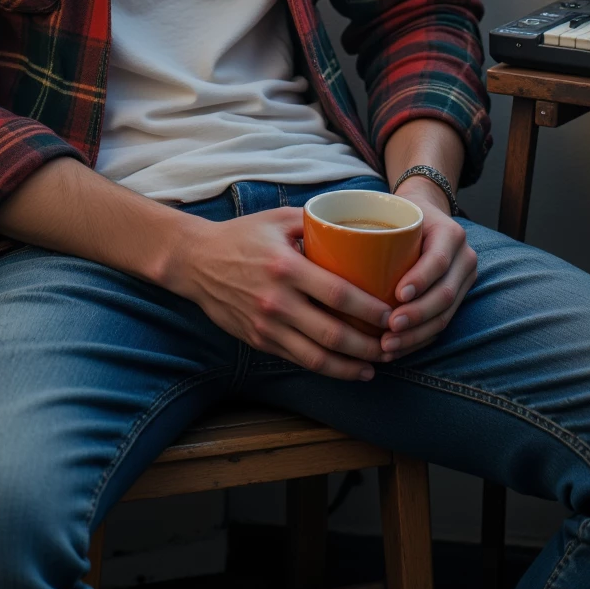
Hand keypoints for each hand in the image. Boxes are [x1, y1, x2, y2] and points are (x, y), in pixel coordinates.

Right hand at [169, 207, 392, 380]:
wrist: (196, 262)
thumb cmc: (242, 236)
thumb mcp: (279, 218)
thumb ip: (317, 223)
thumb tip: (356, 229)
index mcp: (286, 267)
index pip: (338, 295)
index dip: (370, 310)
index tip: (391, 314)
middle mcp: (277, 301)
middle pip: (333, 334)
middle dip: (369, 346)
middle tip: (393, 345)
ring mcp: (267, 326)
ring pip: (317, 357)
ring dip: (351, 366)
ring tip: (376, 366)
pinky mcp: (259, 340)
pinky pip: (299, 360)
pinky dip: (327, 369)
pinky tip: (347, 369)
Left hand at [378, 183, 476, 360]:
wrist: (427, 215)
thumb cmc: (400, 214)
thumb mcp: (393, 212)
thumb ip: (374, 228)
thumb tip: (324, 246)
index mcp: (449, 234)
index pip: (438, 261)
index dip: (420, 280)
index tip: (397, 295)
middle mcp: (464, 258)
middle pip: (445, 295)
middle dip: (417, 317)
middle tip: (388, 329)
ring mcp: (464, 281)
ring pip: (445, 316)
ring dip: (416, 335)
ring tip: (388, 346)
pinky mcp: (458, 299)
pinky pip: (441, 324)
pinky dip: (419, 340)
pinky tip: (397, 350)